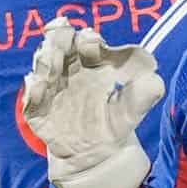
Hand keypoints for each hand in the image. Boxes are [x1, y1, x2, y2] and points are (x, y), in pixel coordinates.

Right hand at [22, 17, 165, 187]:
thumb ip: (146, 93)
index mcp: (93, 62)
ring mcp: (51, 88)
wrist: (96, 155)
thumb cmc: (116, 121)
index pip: (89, 42)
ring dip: (44, 60)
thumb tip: (155, 80)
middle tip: (62, 32)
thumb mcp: (134, 108)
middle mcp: (69, 69)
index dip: (90, 39)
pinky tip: (37, 84)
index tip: (95, 42)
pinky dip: (33, 91)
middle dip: (60, 38)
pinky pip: (31, 99)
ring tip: (48, 56)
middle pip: (60, 46)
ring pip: (43, 67)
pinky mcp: (38, 111)